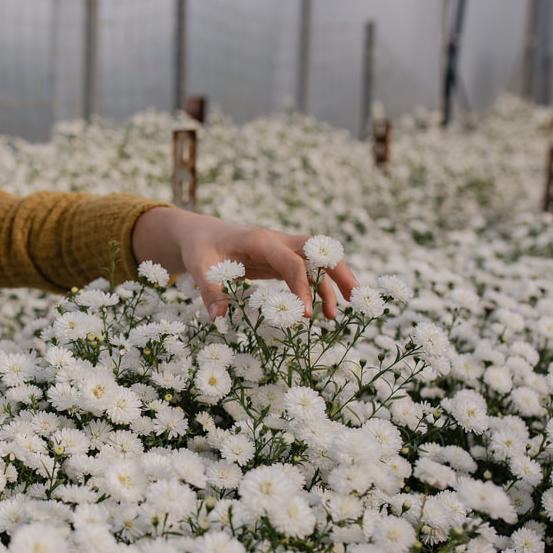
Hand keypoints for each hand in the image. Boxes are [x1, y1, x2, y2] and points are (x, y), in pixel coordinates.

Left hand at [131, 205, 358, 319]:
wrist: (201, 233)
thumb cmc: (201, 248)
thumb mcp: (199, 267)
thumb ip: (211, 291)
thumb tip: (219, 319)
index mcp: (260, 240)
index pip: (290, 262)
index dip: (301, 286)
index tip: (305, 314)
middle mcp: (278, 241)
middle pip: (318, 251)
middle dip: (338, 272)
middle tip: (353, 298)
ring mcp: (283, 250)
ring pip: (318, 262)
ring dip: (332, 284)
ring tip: (335, 315)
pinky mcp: (282, 261)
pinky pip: (307, 272)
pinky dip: (318, 288)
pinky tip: (322, 311)